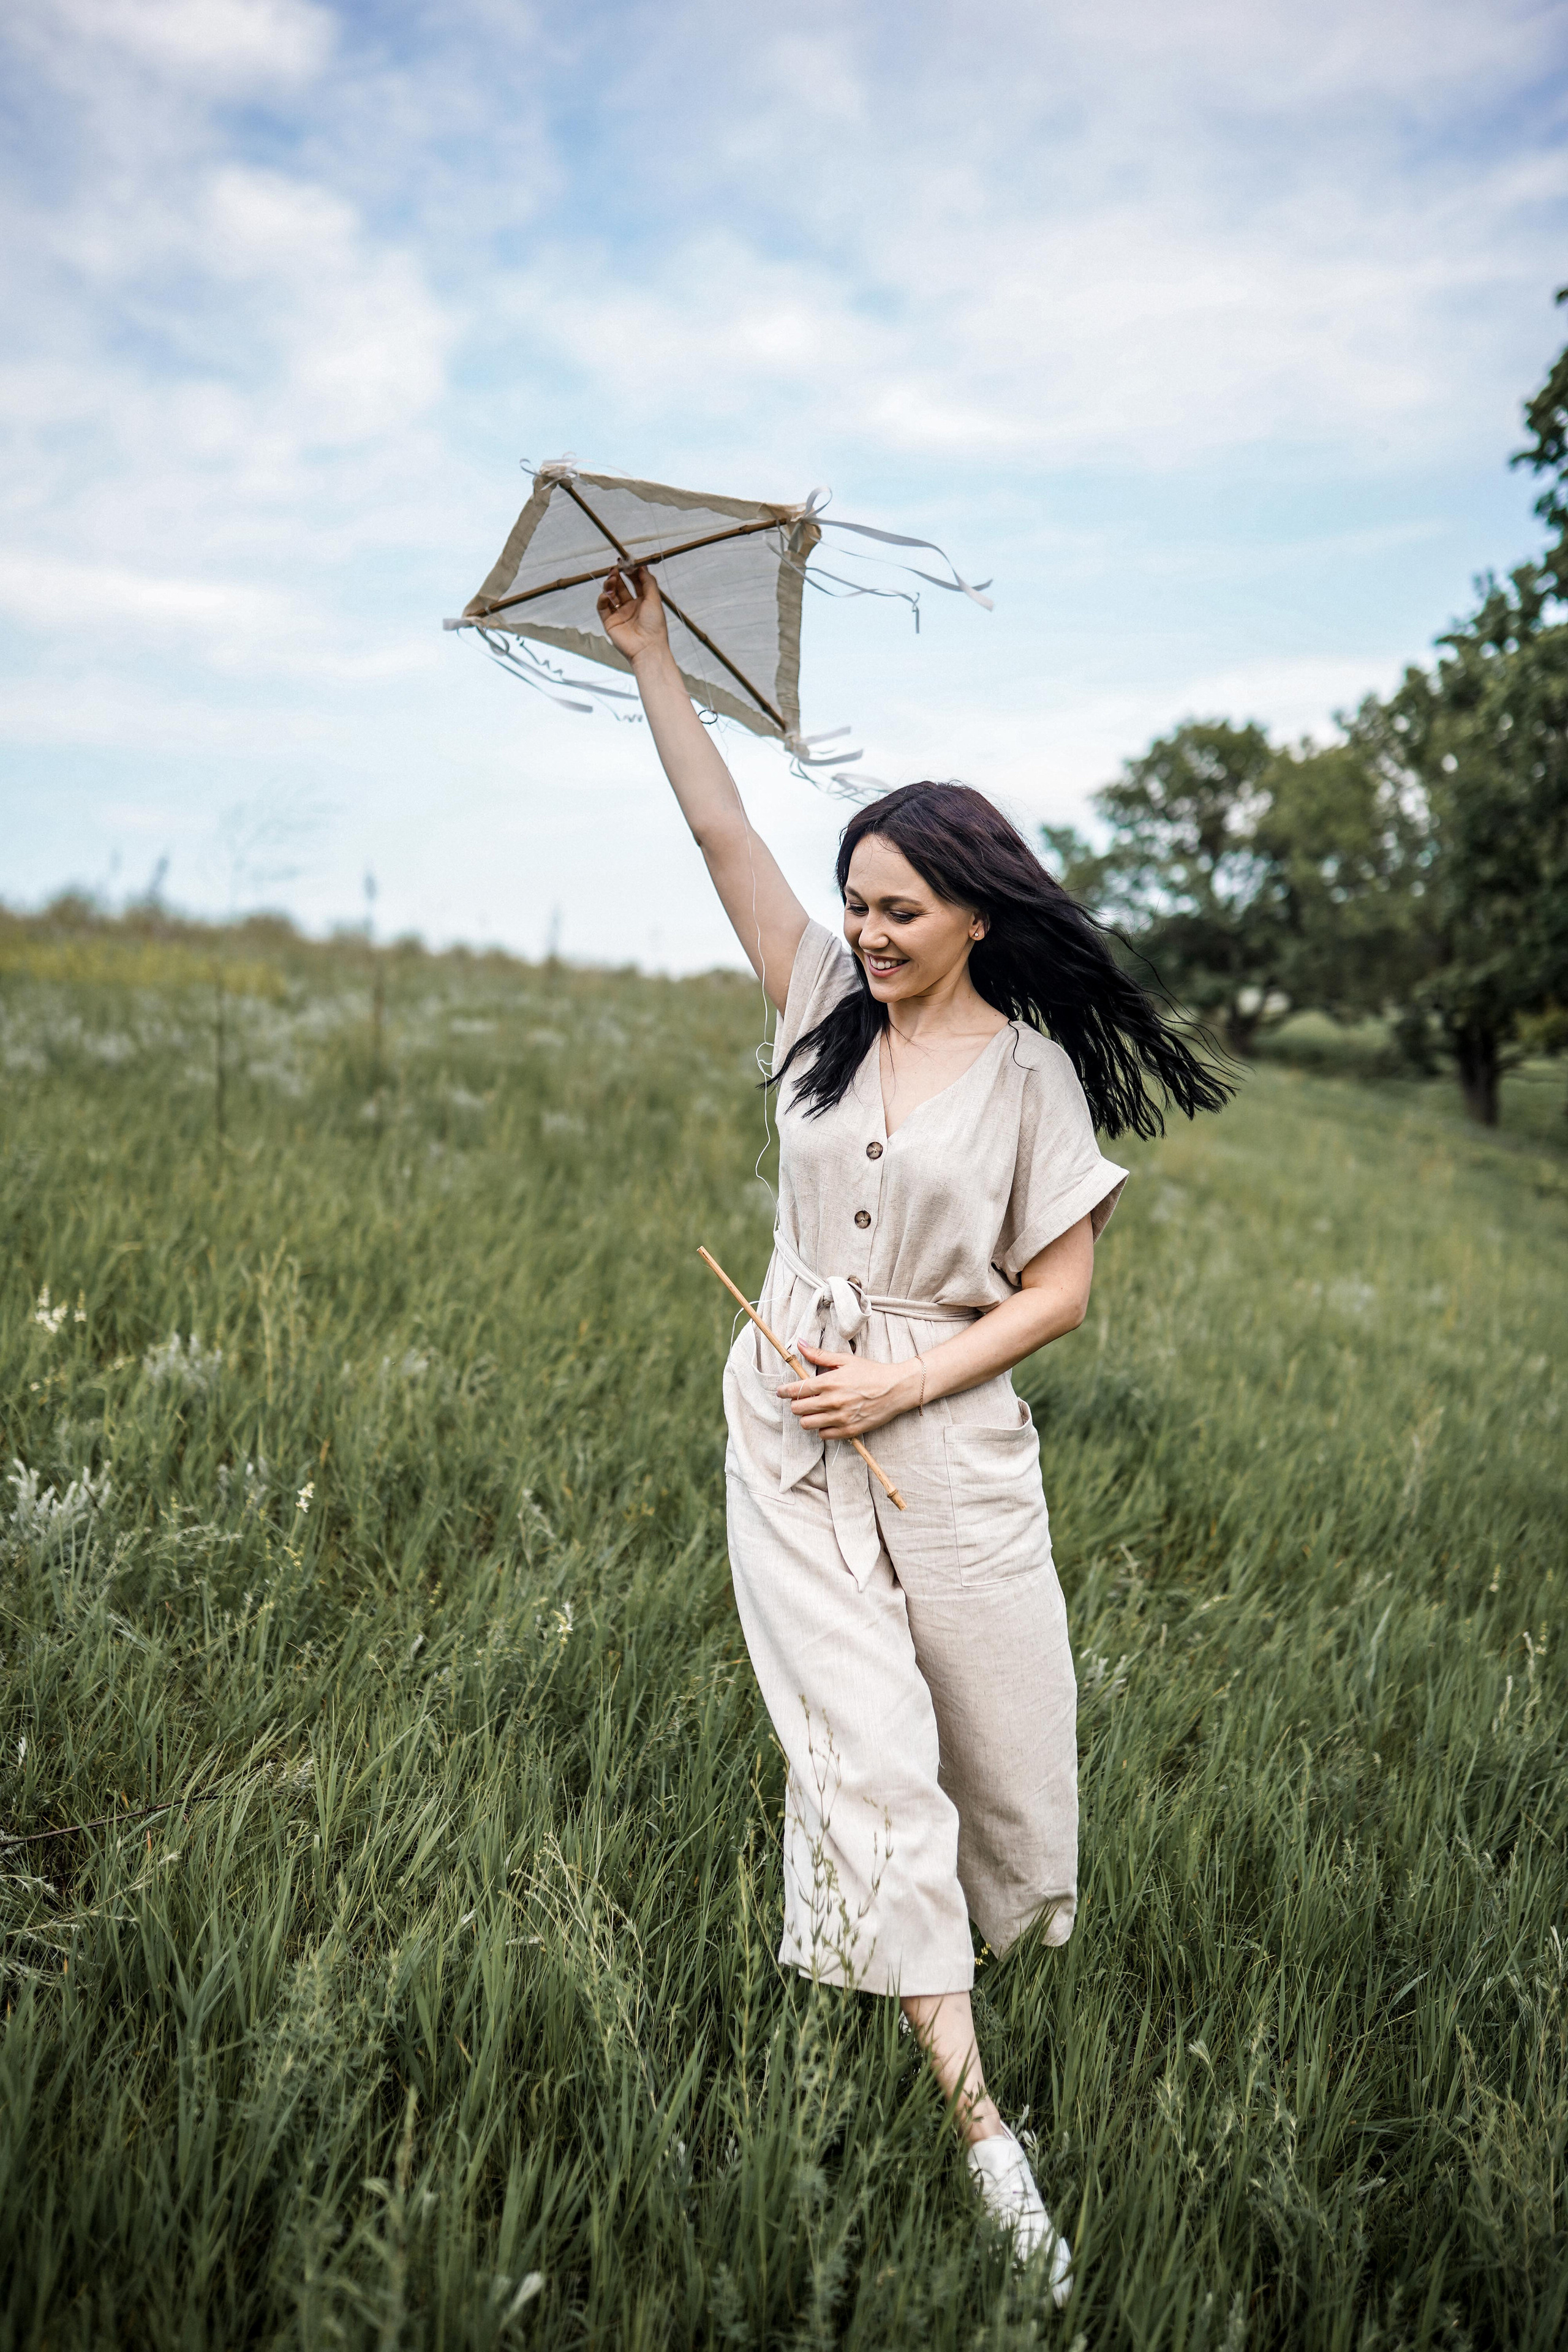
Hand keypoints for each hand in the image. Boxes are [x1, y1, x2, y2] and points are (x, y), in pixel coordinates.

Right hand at [596, 564, 671, 665]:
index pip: (635, 582)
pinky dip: (602, 599)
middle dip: (617, 576)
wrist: (647, 648)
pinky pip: (602, 607)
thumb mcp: (654, 599)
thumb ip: (648, 581)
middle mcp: (631, 607)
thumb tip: (642, 566)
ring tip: (611, 579)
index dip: (630, 572)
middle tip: (615, 568)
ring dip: (609, 585)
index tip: (626, 562)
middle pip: (621, 587)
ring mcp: (620, 614)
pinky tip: (606, 595)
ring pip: (611, 595)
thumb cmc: (655, 626)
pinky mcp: (610, 622)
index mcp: (644, 602)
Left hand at [777, 1347, 920, 1439]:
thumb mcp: (845, 1360)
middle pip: (798, 1410)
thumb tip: (799, 1344)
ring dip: (807, 1418)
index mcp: (828, 1382)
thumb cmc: (871, 1372)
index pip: (796, 1390)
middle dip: (796, 1405)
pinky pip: (824, 1435)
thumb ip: (820, 1355)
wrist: (895, 1389)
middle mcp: (832, 1402)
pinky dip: (822, 1429)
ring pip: (808, 1424)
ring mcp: (840, 1418)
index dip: (784, 1391)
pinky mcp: (849, 1431)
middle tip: (802, 1400)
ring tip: (814, 1411)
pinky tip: (828, 1420)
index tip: (781, 1391)